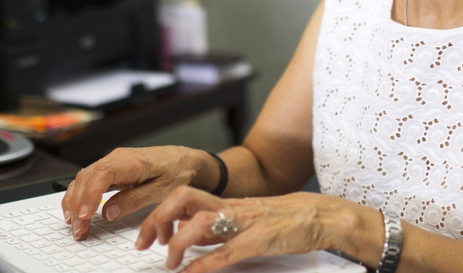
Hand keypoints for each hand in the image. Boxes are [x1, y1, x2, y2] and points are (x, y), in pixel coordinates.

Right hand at [61, 146, 213, 239]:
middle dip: (78, 204)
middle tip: (78, 229)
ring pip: (84, 177)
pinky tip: (77, 209)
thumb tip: (108, 212)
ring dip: (75, 200)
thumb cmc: (176, 172)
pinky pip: (89, 179)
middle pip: (88, 177)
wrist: (185, 159)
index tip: (85, 215)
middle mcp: (117, 158)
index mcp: (131, 161)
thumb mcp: (161, 190)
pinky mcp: (111, 168)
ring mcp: (112, 161)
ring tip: (74, 223)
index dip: (90, 195)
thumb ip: (134, 200)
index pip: (102, 175)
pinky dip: (80, 194)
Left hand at [136, 186, 343, 272]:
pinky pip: (226, 251)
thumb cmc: (282, 221)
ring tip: (168, 264)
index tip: (144, 237)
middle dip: (158, 219)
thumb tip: (185, 235)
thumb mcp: (242, 220)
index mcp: (225, 203)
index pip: (182, 197)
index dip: (158, 214)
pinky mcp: (259, 239)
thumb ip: (215, 227)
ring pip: (200, 220)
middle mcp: (230, 207)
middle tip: (144, 244)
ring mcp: (244, 222)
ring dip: (177, 243)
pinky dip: (204, 264)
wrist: (318, 216)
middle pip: (183, 198)